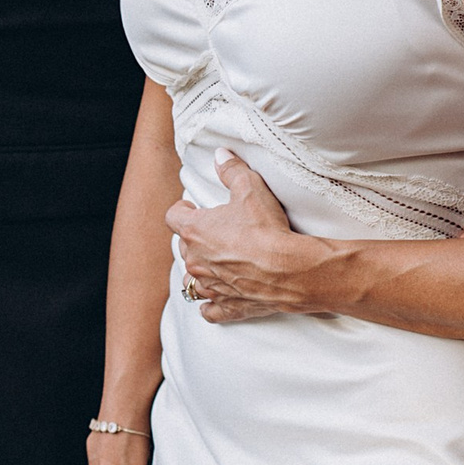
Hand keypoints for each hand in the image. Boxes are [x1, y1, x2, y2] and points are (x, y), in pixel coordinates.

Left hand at [166, 151, 324, 322]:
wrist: (289, 270)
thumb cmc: (267, 229)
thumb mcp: (250, 188)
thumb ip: (232, 170)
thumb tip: (220, 155)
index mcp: (195, 231)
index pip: (173, 217)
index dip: (182, 210)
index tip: (192, 206)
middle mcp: (196, 260)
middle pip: (183, 247)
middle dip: (194, 239)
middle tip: (212, 232)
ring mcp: (209, 286)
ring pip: (192, 279)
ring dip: (200, 271)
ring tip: (212, 263)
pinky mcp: (227, 305)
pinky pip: (209, 309)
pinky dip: (210, 305)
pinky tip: (213, 302)